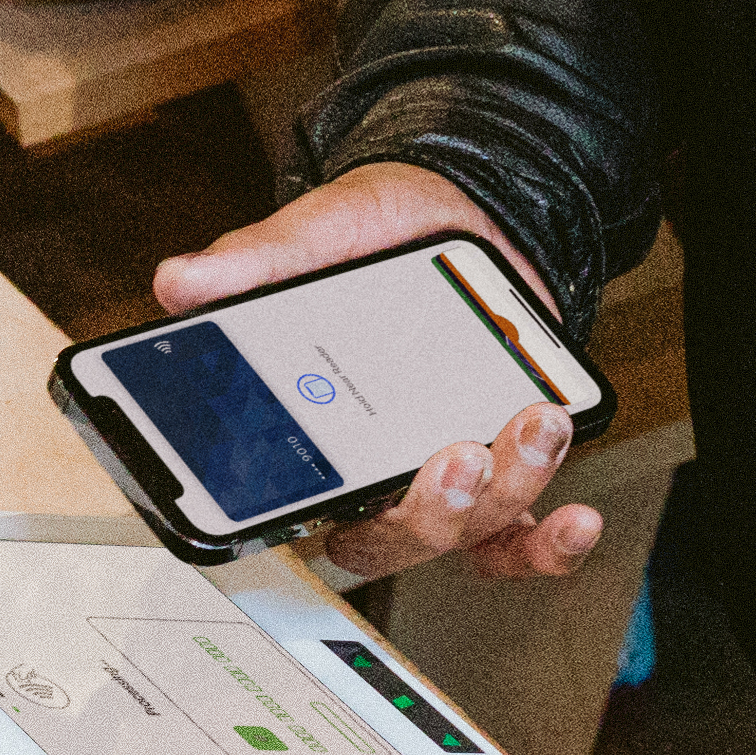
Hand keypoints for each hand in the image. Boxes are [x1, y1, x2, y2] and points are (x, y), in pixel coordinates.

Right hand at [149, 164, 603, 586]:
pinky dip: (551, 546)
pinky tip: (579, 519)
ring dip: (505, 493)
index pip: (288, 507)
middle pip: (388, 541)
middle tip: (453, 457)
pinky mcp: (504, 472)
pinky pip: (521, 537)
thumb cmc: (378, 234)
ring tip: (534, 423)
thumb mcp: (318, 233)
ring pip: (463, 533)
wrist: (464, 208)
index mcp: (311, 436)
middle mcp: (374, 473)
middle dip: (428, 512)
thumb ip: (256, 262)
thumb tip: (177, 283)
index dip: (299, 524)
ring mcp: (443, 479)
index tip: (327, 503)